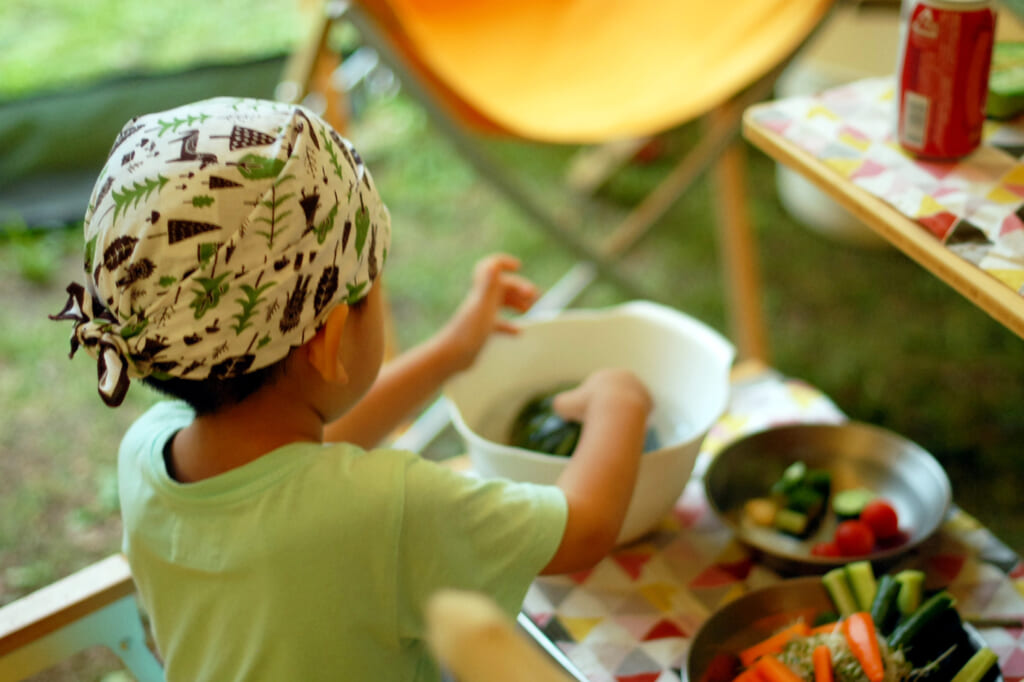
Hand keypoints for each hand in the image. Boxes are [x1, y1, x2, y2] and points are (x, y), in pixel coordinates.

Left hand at [439, 254, 538, 371]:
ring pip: (501, 303)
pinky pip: (498, 323)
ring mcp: (481, 315)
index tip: (518, 266)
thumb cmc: (468, 332)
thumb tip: (494, 263)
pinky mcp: (481, 330)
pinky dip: (510, 324)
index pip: (490, 267)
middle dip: (519, 287)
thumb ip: (489, 284)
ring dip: (517, 303)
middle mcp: (481, 300)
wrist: (451, 357)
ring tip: (530, 309)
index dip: (503, 262)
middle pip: (502, 286)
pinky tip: (518, 331)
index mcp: (483, 292)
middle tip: (535, 296)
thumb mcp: (483, 307)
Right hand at [552, 368, 651, 423]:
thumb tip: (560, 407)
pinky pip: (641, 412)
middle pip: (616, 395)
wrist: (616, 412)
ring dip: (623, 414)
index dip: (592, 403)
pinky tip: (626, 428)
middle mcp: (625, 377)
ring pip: (630, 404)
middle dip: (609, 407)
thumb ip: (560, 403)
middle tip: (603, 421)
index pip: (599, 389)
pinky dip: (634, 420)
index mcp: (606, 374)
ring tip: (615, 427)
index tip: (590, 415)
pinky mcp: (650, 402)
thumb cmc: (588, 407)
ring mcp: (640, 388)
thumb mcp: (564, 404)